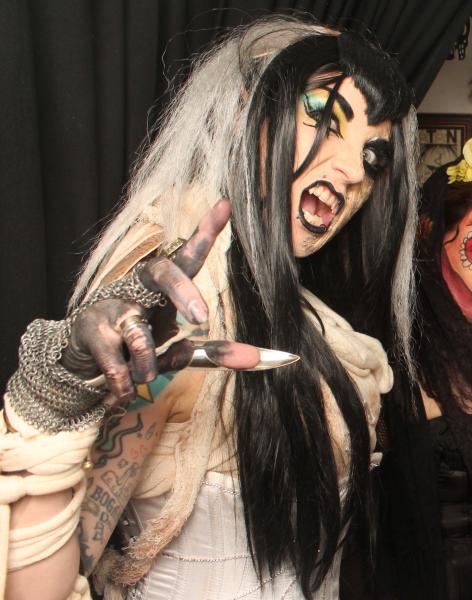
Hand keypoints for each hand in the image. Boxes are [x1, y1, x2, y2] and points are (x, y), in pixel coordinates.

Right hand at [61, 199, 258, 403]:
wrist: (81, 358)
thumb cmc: (136, 344)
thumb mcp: (175, 348)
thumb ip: (215, 352)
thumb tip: (256, 359)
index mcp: (162, 287)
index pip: (187, 255)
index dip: (206, 231)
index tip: (225, 205)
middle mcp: (137, 287)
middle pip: (163, 272)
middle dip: (184, 292)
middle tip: (201, 318)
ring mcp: (111, 306)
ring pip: (140, 332)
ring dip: (148, 363)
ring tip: (144, 376)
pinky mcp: (90, 331)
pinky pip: (117, 363)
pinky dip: (125, 382)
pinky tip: (125, 389)